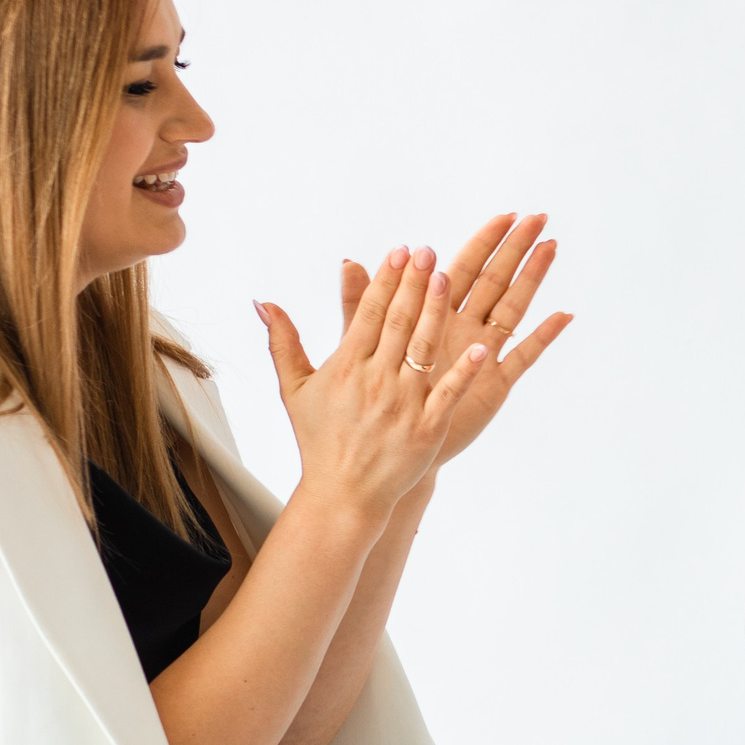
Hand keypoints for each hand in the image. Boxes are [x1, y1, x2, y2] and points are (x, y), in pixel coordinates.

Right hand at [258, 246, 491, 521]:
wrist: (343, 493)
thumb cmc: (319, 438)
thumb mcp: (293, 389)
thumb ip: (282, 341)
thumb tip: (262, 301)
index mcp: (346, 367)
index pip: (367, 314)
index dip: (385, 281)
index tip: (400, 251)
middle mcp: (375, 380)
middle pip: (398, 323)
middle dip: (413, 284)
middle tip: (428, 251)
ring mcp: (403, 403)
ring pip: (423, 349)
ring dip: (436, 312)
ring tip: (449, 278)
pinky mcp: (427, 427)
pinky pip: (449, 393)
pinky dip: (464, 371)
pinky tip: (482, 347)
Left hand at [341, 213, 570, 471]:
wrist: (389, 442)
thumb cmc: (376, 395)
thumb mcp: (361, 344)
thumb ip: (358, 302)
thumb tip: (347, 261)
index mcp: (435, 315)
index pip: (464, 267)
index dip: (484, 241)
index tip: (506, 215)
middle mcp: (463, 328)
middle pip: (495, 280)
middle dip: (516, 249)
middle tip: (538, 218)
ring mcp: (482, 354)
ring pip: (513, 308)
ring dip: (532, 279)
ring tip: (551, 248)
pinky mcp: (495, 384)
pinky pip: (524, 355)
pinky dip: (544, 335)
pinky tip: (563, 315)